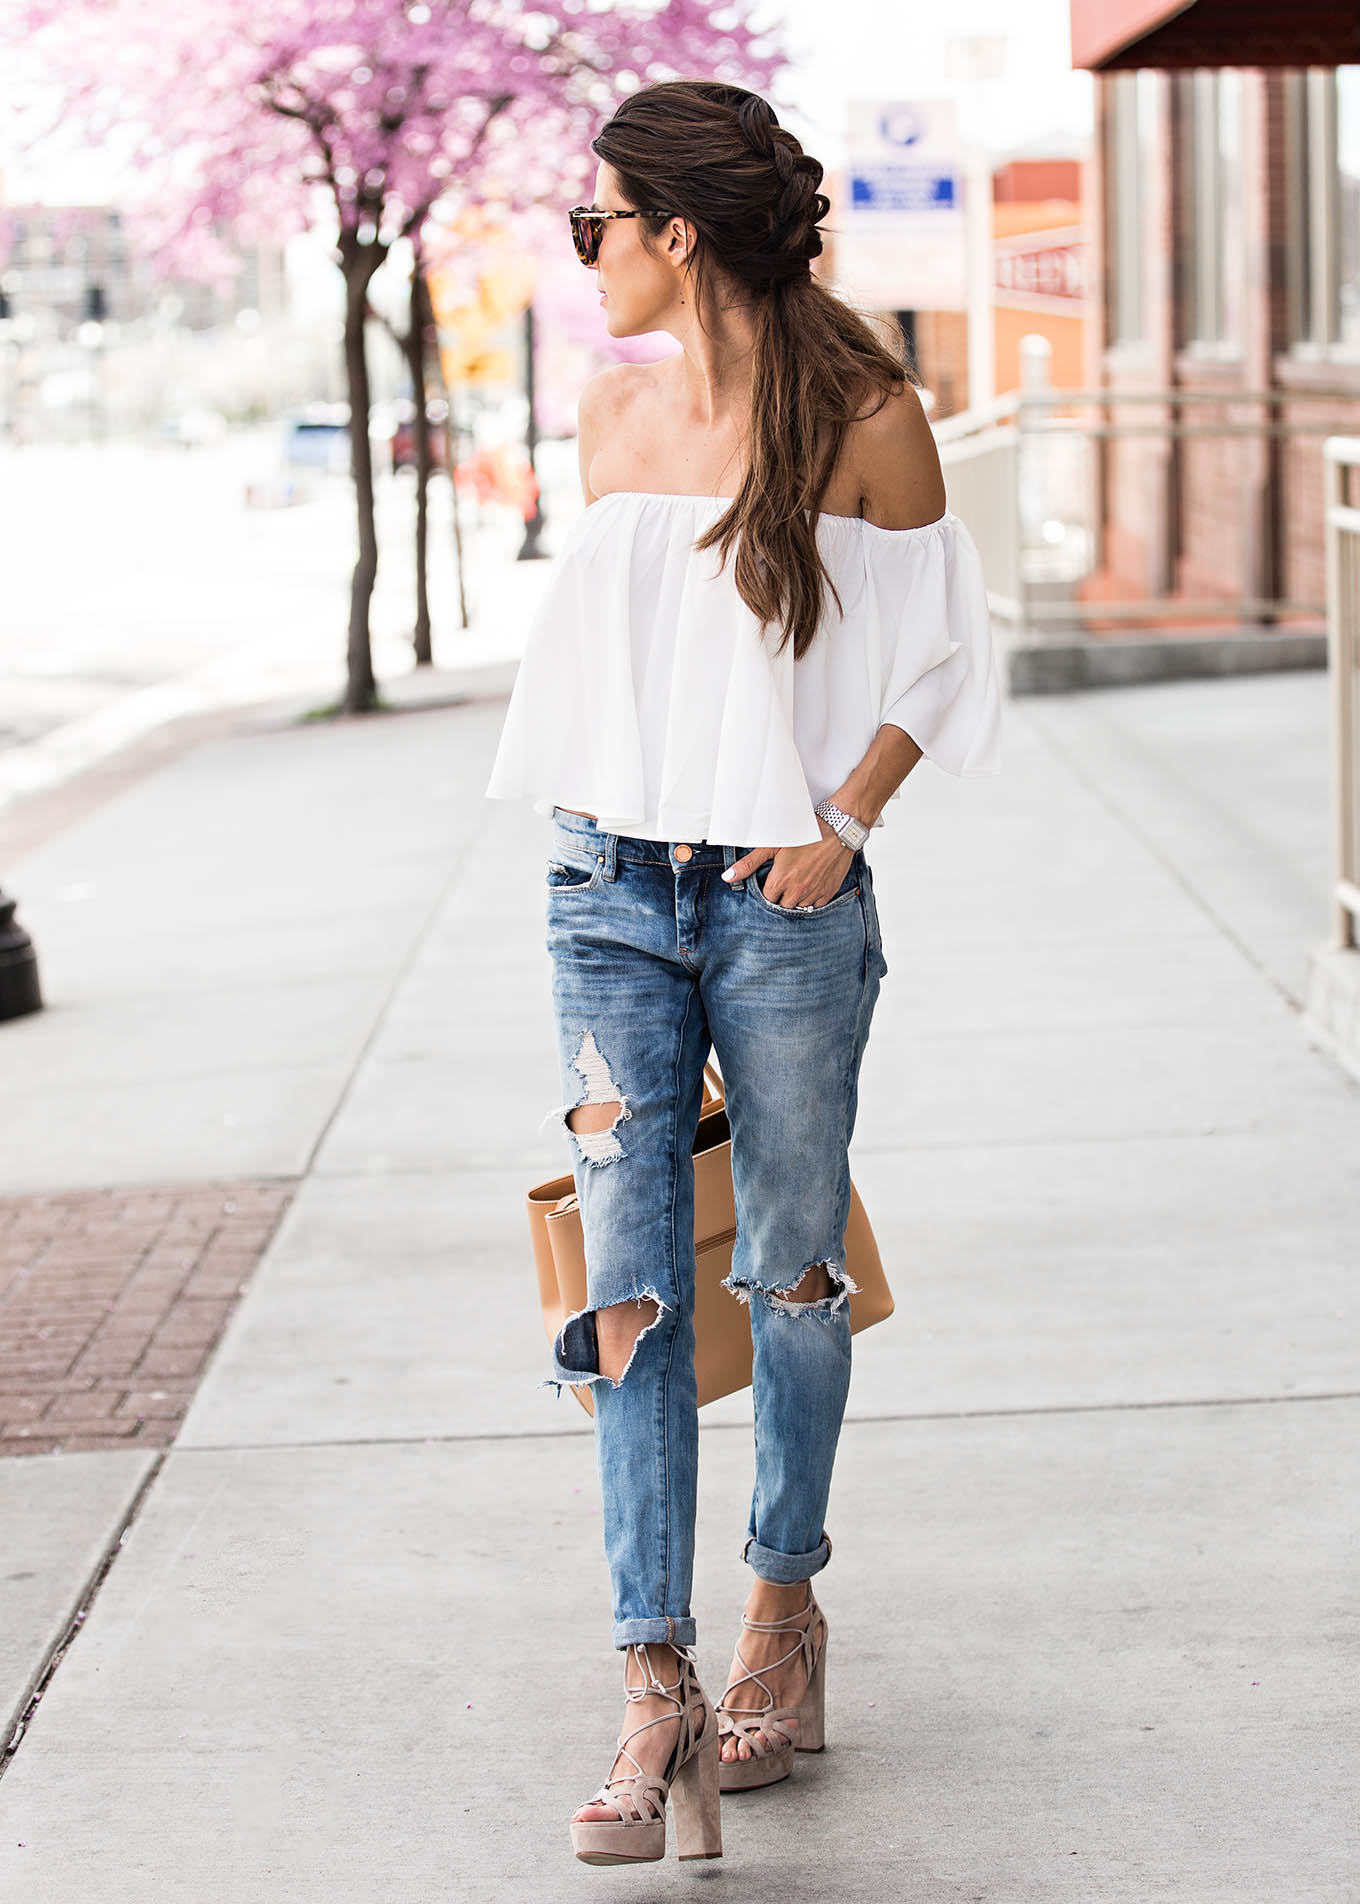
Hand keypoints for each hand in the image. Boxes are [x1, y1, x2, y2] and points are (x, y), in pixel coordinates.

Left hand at [722, 832, 852, 908]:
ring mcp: (814, 892)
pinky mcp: (829, 891)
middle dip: (781, 896)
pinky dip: (812, 898)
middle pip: (783, 905)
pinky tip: (811, 883)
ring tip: (799, 880)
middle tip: (786, 879)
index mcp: (781, 880)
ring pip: (800, 906)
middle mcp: (797, 890)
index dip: (768, 890)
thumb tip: (728, 877)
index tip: (772, 881)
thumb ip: (749, 863)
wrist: (838, 828)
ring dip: (797, 898)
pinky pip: (817, 905)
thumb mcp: (773, 845)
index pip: (767, 898)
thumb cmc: (807, 833)